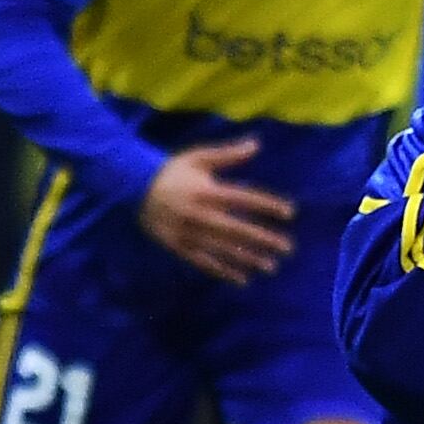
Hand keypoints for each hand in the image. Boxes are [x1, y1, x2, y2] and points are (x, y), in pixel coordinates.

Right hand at [140, 137, 295, 282]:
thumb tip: (256, 145)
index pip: (243, 199)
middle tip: (287, 248)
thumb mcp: (198, 157)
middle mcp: (199, 214)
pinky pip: (203, 262)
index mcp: (206, 190)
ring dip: (248, 258)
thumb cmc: (172, 171)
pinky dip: (223, 271)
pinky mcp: (178, 246)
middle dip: (263, 239)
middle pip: (236, 229)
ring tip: (270, 266)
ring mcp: (188, 233)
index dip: (267, 206)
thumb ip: (228, 154)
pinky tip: (242, 279)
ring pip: (222, 249)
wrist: (133, 187)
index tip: (289, 213)